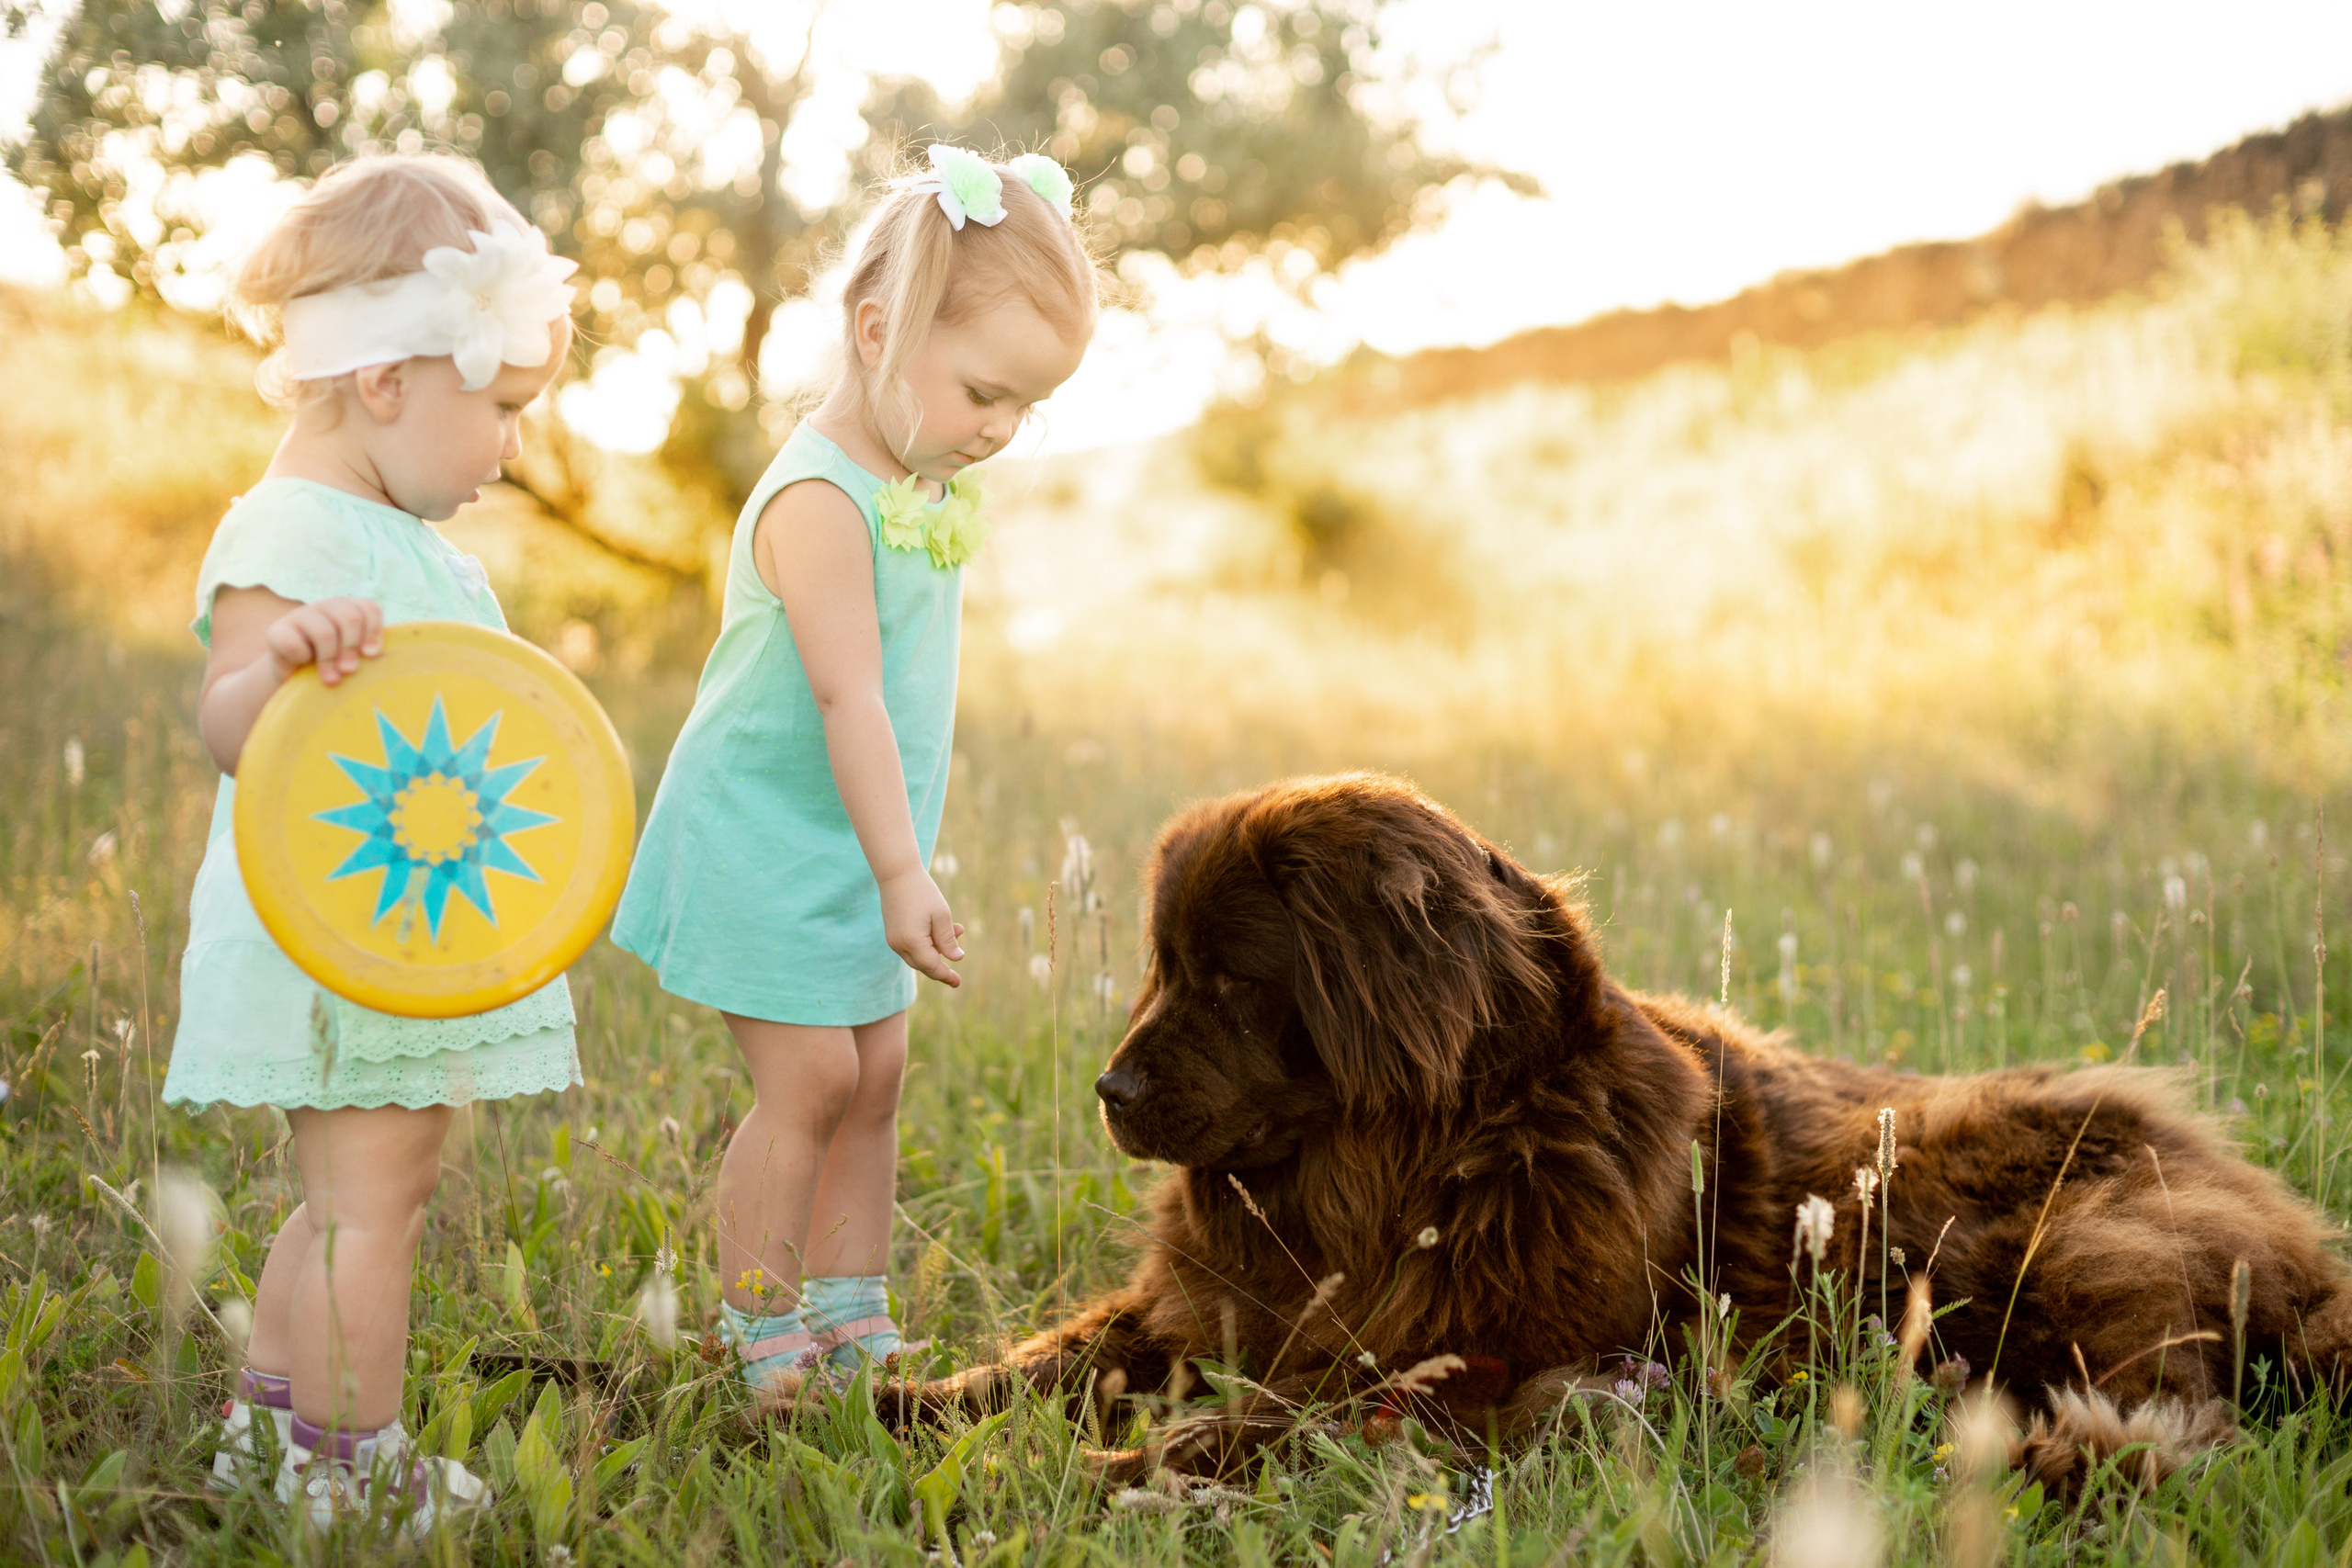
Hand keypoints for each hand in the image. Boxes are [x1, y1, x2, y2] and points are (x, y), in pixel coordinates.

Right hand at [265, 597, 383, 686]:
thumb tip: (376, 658)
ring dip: (329, 660)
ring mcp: (300, 615)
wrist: (293, 680)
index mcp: (349, 610)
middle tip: (349, 670)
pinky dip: (302, 658)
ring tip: (332, 680)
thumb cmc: (332, 669)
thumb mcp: (353, 659)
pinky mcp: (277, 630)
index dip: (373, 632)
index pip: (368, 609)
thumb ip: (366, 653)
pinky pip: (294, 644)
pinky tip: (301, 665)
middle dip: (351, 648)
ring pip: (324, 632)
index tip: (370, 655)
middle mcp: (326, 607)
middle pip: (349, 618)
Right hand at [881, 868, 963, 986]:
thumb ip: (948, 940)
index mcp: (912, 942)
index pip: (932, 966)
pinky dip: (927, 943)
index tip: (958, 982)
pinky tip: (942, 928)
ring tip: (958, 930)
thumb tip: (957, 959)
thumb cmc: (923, 892)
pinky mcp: (893, 934)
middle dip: (941, 967)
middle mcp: (899, 945)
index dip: (946, 975)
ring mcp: (893, 940)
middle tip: (956, 975)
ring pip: (918, 956)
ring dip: (937, 950)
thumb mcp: (941, 915)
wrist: (897, 873)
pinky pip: (912, 947)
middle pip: (923, 965)